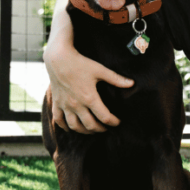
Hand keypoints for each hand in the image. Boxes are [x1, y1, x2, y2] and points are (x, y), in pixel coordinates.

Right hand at [43, 6, 132, 132]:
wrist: (58, 58)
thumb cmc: (80, 63)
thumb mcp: (100, 70)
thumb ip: (116, 78)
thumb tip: (132, 83)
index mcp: (89, 98)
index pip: (104, 117)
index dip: (113, 122)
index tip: (118, 122)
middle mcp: (76, 105)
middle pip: (90, 125)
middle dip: (100, 129)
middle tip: (106, 128)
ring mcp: (65, 105)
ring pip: (75, 126)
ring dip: (84, 131)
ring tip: (91, 129)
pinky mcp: (56, 102)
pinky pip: (59, 120)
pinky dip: (64, 127)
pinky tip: (70, 128)